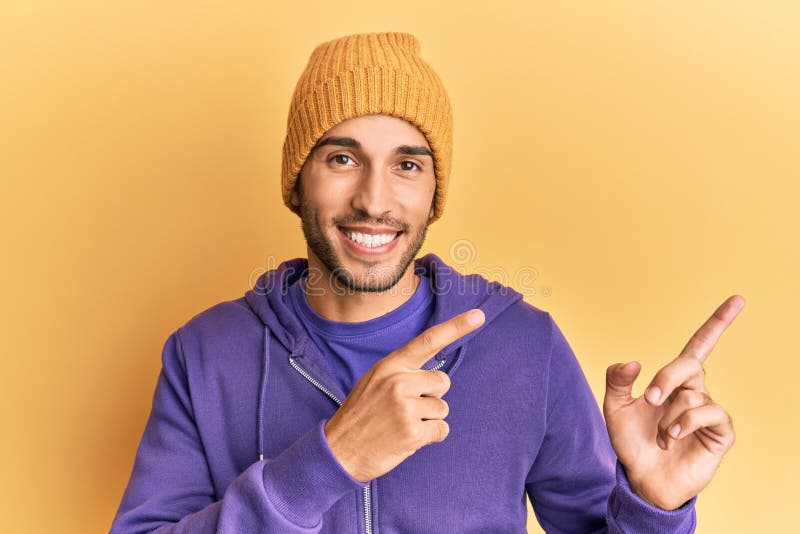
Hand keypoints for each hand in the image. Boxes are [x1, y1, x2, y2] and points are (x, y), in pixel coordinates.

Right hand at [324, 308, 485, 482]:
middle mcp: (399, 381)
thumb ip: (402, 373)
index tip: (478, 316)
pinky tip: (408, 439)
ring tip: (401, 425)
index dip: (455, 328)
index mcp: (390, 366)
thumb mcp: (374, 382)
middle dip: (431, 396)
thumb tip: (435, 376)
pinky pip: (441, 430)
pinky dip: (430, 437)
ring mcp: (405, 407)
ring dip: (428, 419)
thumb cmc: (361, 416)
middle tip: (405, 409)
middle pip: (442, 381)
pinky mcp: (412, 432)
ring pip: (442, 408)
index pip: (428, 341)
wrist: (338, 450)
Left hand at [603, 295, 744, 509]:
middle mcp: (695, 391)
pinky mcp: (720, 433)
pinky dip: (684, 424)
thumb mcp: (614, 408)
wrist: (642, 478)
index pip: (699, 345)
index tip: (738, 299)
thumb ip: (616, 381)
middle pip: (688, 364)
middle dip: (666, 378)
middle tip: (649, 399)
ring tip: (661, 436)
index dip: (717, 322)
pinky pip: (709, 413)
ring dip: (667, 416)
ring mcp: (709, 411)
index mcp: (674, 380)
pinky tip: (673, 438)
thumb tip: (634, 361)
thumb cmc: (632, 442)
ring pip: (691, 395)